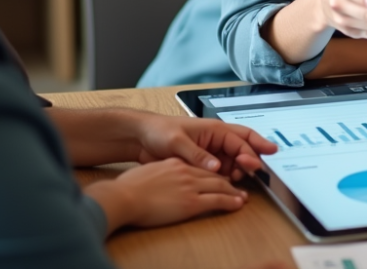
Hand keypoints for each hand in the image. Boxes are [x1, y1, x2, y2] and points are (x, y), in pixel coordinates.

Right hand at [86, 158, 247, 232]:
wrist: (124, 196)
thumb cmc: (129, 188)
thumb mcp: (149, 172)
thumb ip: (162, 173)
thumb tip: (163, 179)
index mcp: (176, 163)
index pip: (201, 166)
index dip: (214, 172)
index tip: (220, 176)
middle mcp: (186, 171)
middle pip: (214, 174)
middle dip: (229, 180)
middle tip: (239, 185)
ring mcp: (190, 185)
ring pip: (220, 185)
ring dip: (234, 191)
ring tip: (242, 196)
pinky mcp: (191, 201)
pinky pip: (217, 200)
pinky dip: (230, 201)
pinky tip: (237, 203)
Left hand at [133, 113, 276, 180]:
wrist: (140, 139)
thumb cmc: (160, 132)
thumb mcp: (178, 142)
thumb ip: (198, 155)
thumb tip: (217, 167)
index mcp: (215, 129)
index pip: (241, 139)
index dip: (254, 149)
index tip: (259, 162)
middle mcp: (217, 141)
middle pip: (243, 150)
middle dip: (251, 161)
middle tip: (255, 174)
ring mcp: (211, 153)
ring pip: (234, 163)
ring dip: (239, 172)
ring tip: (237, 182)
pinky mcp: (203, 165)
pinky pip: (221, 172)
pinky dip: (226, 179)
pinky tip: (226, 186)